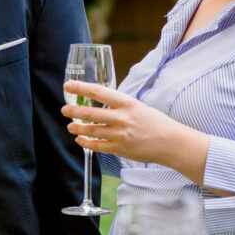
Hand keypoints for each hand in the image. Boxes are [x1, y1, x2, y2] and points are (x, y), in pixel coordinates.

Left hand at [61, 81, 206, 169]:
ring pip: (91, 130)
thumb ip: (119, 105)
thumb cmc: (154, 122)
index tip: (68, 85)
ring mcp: (120, 134)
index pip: (98, 92)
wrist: (170, 142)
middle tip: (64, 110)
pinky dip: (86, 143)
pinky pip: (98, 146)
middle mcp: (122, 117)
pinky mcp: (120, 149)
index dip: (80, 88)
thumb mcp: (137, 106)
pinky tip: (80, 141)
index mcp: (126, 103)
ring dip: (77, 128)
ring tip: (70, 126)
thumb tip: (100, 101)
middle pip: (91, 113)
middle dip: (74, 111)